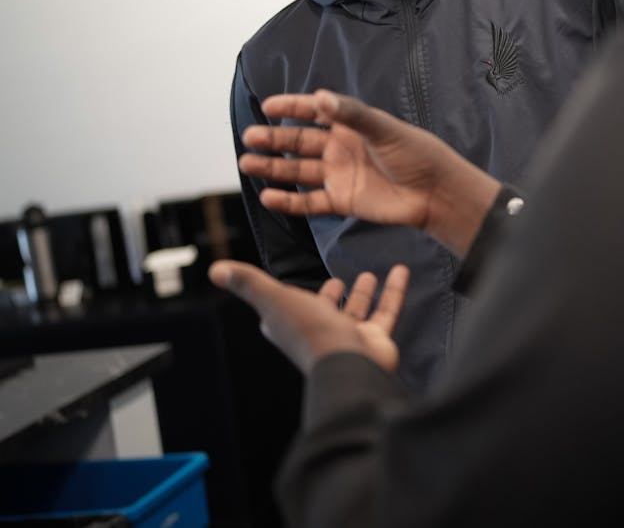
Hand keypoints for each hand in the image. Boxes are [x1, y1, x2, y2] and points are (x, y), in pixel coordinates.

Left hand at [209, 260, 408, 374]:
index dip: (289, 296)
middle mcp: (319, 331)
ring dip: (361, 293)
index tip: (295, 283)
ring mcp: (348, 336)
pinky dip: (393, 291)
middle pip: (324, 310)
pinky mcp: (374, 338)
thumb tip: (215, 269)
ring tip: (368, 273)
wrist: (348, 362)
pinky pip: (385, 310)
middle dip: (331, 296)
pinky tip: (400, 271)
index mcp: (292, 324)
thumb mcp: (274, 299)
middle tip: (338, 281)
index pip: (287, 307)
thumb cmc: (309, 332)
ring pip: (355, 311)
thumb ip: (249, 282)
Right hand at [238, 89, 499, 255]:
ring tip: (247, 163)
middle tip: (249, 137)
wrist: (433, 192)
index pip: (315, 113)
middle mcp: (340, 149)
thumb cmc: (415, 153)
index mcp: (351, 126)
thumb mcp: (384, 128)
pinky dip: (288, 201)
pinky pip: (309, 202)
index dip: (292, 108)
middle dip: (274, 139)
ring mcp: (339, 175)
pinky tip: (268, 196)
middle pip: (299, 142)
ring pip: (298, 171)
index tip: (268, 105)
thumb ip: (352, 114)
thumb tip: (320, 97)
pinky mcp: (342, 201)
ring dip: (273, 168)